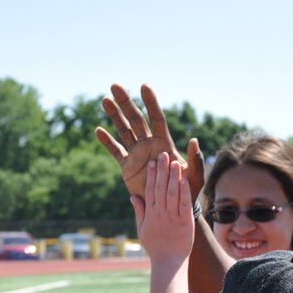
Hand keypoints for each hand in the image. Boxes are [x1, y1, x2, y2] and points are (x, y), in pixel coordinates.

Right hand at [95, 84, 205, 201]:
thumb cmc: (185, 191)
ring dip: (114, 115)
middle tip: (115, 85)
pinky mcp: (127, 166)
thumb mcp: (193, 177)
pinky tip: (98, 130)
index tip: (144, 86)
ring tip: (105, 99)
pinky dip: (107, 141)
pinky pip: (115, 151)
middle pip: (136, 119)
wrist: (170, 207)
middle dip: (126, 102)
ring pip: (123, 130)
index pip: (157, 119)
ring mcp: (137, 153)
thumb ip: (194, 160)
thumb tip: (194, 140)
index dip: (151, 103)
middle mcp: (149, 144)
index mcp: (164, 144)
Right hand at [132, 153, 192, 264]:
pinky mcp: (185, 222)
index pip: (150, 189)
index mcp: (150, 213)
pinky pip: (184, 204)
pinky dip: (184, 191)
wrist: (168, 262)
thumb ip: (139, 211)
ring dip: (173, 177)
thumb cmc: (156, 247)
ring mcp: (173, 217)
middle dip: (162, 170)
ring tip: (175, 162)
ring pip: (172, 193)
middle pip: (160, 187)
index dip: (151, 175)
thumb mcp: (143, 229)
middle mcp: (161, 213)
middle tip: (163, 155)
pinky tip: (184, 180)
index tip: (152, 162)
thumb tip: (132, 197)